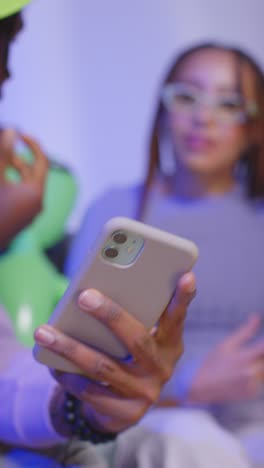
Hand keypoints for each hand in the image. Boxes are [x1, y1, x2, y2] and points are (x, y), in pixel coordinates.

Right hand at [0, 129, 48, 246]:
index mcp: (35, 192)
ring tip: (4, 163)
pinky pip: (21, 196)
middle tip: (5, 146)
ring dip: (14, 171)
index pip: (41, 161)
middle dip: (17, 158)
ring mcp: (30, 213)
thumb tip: (12, 131)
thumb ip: (4, 154)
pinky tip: (3, 180)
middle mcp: (37, 203)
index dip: (32, 145)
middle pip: (32, 173)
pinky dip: (13, 185)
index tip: (20, 134)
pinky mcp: (22, 219)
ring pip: (25, 185)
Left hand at [34, 272, 195, 435]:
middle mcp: (162, 368)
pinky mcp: (127, 414)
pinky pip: (91, 392)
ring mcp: (146, 393)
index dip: (183, 298)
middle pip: (136, 339)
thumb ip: (129, 319)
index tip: (187, 276)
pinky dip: (68, 376)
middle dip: (109, 315)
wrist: (120, 409)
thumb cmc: (126, 359)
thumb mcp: (137, 339)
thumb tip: (95, 291)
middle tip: (84, 297)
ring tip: (44, 332)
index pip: (177, 318)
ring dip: (70, 348)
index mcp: (169, 344)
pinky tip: (51, 364)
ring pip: (103, 366)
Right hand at [187, 315, 263, 404]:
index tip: (261, 341)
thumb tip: (257, 316)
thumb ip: (245, 331)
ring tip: (242, 364)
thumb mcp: (227, 344)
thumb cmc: (213, 362)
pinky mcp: (253, 394)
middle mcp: (252, 373)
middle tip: (248, 352)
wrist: (202, 387)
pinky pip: (261, 381)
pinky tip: (241, 375)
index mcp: (246, 357)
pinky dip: (256, 376)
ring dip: (259, 364)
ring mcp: (253, 385)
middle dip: (260, 354)